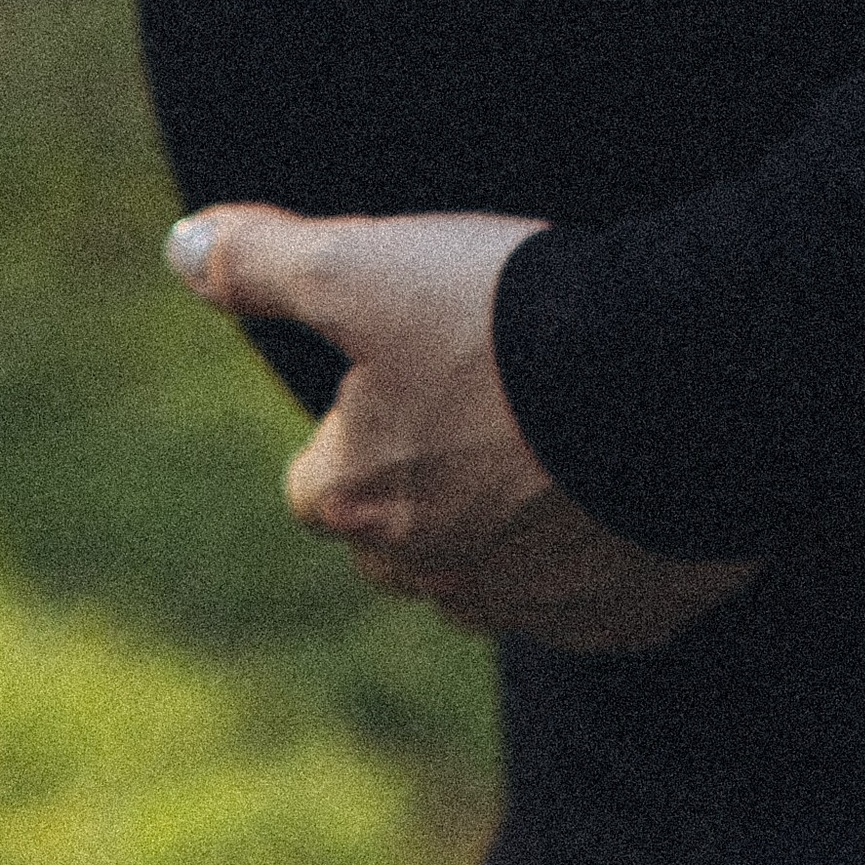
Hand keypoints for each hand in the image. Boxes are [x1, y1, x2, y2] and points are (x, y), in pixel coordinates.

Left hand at [166, 204, 765, 654]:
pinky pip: (597, 597)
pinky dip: (601, 552)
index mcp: (364, 505)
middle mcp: (442, 581)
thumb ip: (264, 262)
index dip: (348, 426)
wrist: (685, 377)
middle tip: (479, 401)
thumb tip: (178, 247)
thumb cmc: (509, 321)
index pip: (317, 485)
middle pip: (402, 547)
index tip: (396, 371)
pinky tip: (629, 480)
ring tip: (557, 436)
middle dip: (423, 492)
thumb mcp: (365, 266)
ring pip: (497, 579)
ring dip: (511, 526)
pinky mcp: (633, 617)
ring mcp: (541, 608)